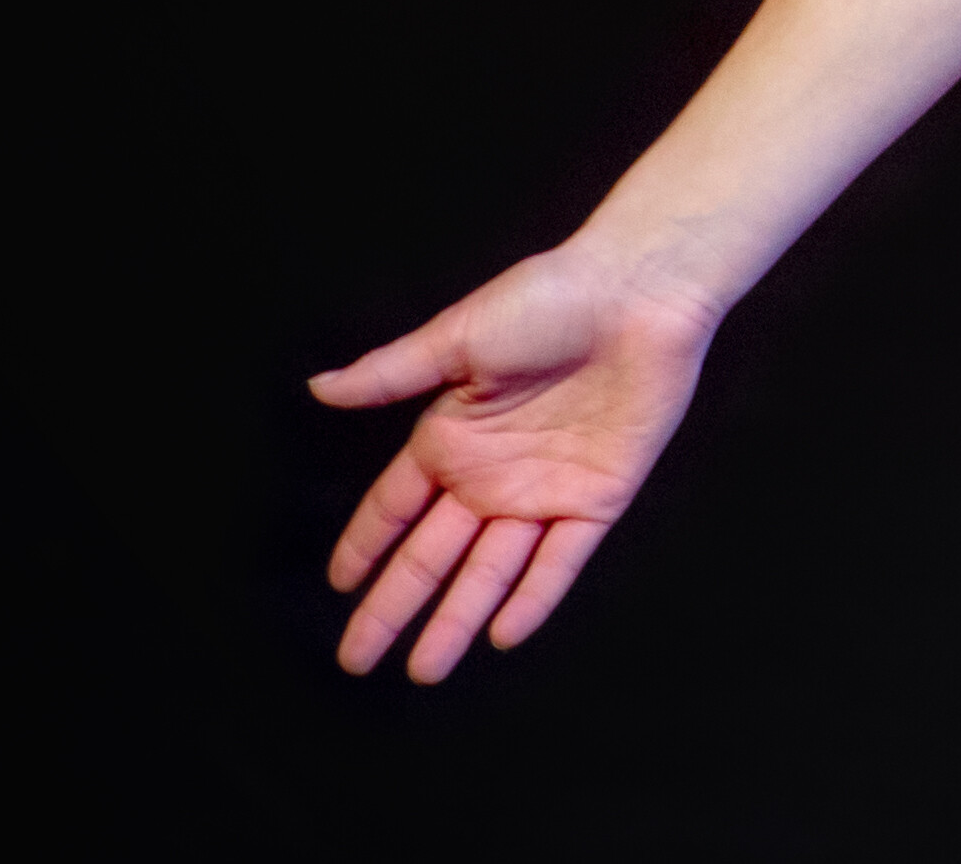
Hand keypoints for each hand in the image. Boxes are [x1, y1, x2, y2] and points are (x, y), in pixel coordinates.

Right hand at [310, 248, 715, 680]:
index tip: (338, 588)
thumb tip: (318, 387)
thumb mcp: (459, 336)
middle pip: (432, 555)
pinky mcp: (598, 496)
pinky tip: (503, 635)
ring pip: (490, 571)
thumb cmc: (551, 298)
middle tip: (357, 659)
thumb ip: (391, 373)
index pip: (394, 507)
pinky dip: (533, 598)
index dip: (366, 547)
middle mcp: (492, 473)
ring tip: (423, 670)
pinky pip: (560, 560)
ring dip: (457, 620)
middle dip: (394, 607)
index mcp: (452, 434)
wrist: (641, 291)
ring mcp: (544, 489)